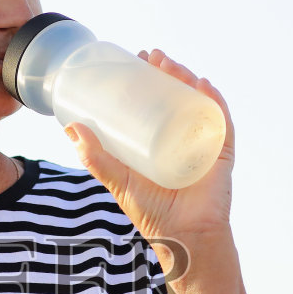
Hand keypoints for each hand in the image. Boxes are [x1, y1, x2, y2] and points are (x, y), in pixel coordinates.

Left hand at [63, 48, 234, 244]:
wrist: (182, 237)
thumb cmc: (152, 213)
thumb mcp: (118, 180)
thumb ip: (95, 157)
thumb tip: (70, 128)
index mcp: (161, 139)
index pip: (157, 100)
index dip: (150, 78)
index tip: (138, 59)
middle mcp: (184, 136)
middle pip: (179, 95)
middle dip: (169, 71)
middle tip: (153, 56)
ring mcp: (204, 143)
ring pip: (199, 102)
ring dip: (188, 79)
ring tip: (171, 65)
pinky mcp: (221, 154)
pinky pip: (222, 123)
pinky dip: (214, 102)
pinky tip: (204, 85)